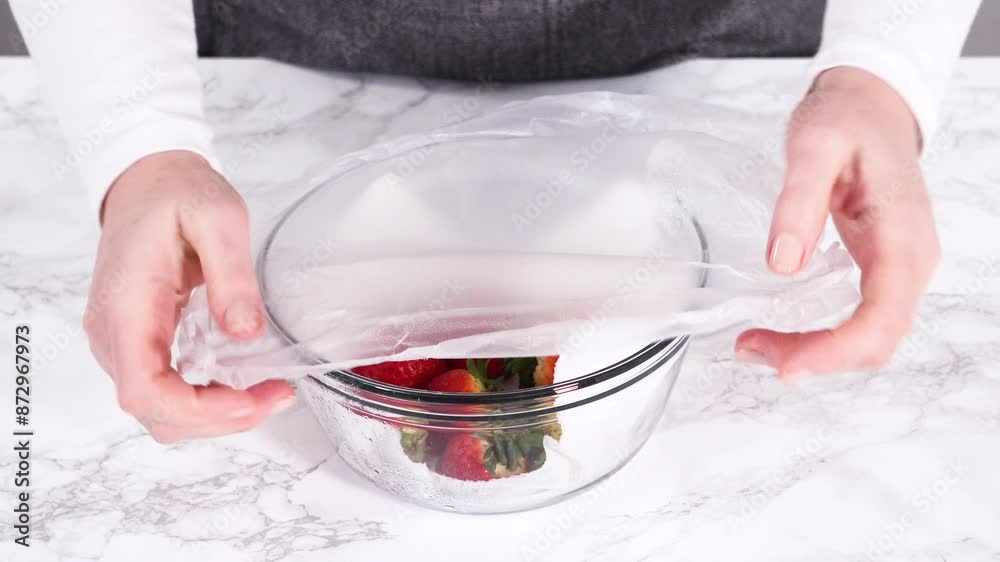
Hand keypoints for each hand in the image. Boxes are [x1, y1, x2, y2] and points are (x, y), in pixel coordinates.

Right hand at [84, 150, 294, 441]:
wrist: (148, 179)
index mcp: (127, 305)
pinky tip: (241, 385)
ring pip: (159, 410)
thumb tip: (245, 332)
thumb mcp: (219, 218)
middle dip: (219, 419)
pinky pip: (163, 391)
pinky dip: (204, 401)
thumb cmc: (177, 194)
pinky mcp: (136, 342)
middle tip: (276, 396)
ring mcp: (120, 342)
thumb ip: (232, 276)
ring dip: (214, 416)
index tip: (249, 401)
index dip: (198, 411)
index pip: (145, 390)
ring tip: (267, 393)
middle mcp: (113, 333)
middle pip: (155, 411)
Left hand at [735, 67, 940, 379]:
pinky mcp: (883, 268)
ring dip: (817, 352)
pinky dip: (823, 337)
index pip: (883, 317)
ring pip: (870, 337)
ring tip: (755, 343)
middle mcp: (911, 261)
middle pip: (875, 340)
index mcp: (903, 236)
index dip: (837, 351)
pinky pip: (862, 320)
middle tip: (750, 347)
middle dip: (816, 357)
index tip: (788, 364)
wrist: (873, 105)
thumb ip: (799, 200)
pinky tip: (782, 331)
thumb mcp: (815, 146)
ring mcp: (901, 268)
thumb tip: (783, 262)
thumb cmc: (849, 120)